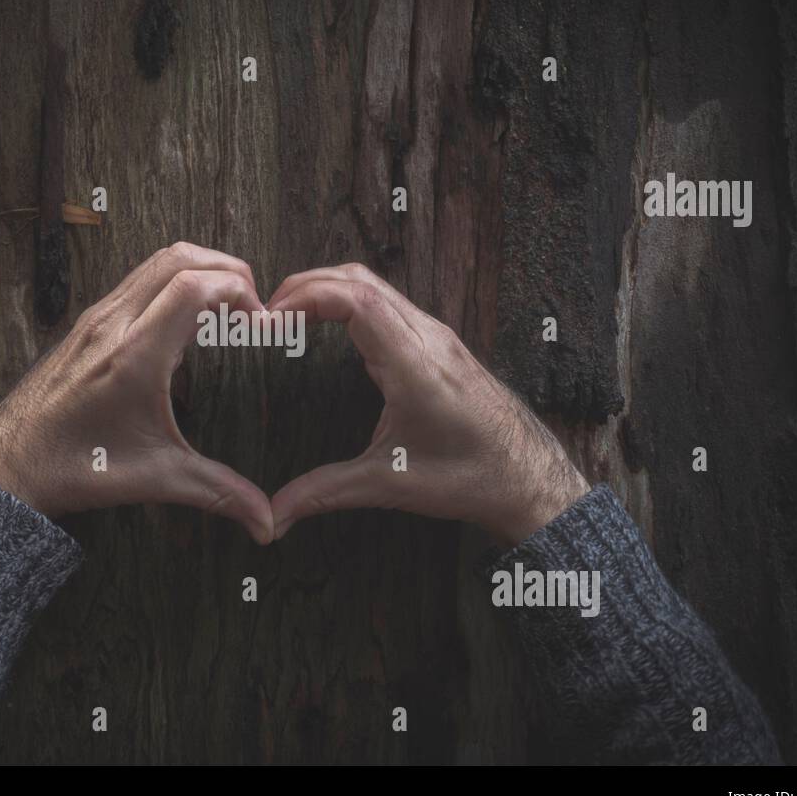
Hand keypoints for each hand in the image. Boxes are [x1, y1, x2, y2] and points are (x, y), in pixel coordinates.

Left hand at [0, 242, 274, 543]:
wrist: (10, 465)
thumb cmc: (76, 466)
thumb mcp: (155, 478)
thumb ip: (217, 491)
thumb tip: (267, 521)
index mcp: (134, 355)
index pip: (194, 286)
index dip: (238, 290)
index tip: (260, 320)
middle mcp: (114, 324)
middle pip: (179, 258)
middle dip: (228, 268)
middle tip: (253, 301)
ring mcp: (97, 318)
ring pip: (156, 262)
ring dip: (200, 268)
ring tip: (227, 304)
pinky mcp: (88, 323)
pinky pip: (137, 280)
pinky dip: (173, 281)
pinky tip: (187, 319)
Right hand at [266, 263, 588, 545]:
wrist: (528, 478)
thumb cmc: (471, 477)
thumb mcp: (390, 485)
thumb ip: (325, 492)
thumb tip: (274, 515)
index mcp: (416, 366)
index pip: (356, 300)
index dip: (306, 296)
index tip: (270, 316)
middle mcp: (428, 339)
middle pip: (360, 280)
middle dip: (307, 284)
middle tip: (268, 310)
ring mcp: (436, 337)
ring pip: (375, 286)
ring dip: (329, 288)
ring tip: (290, 312)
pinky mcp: (439, 344)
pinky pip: (389, 304)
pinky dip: (350, 301)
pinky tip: (330, 326)